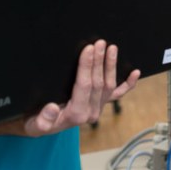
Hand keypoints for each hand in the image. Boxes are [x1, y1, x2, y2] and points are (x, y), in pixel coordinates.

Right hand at [23, 40, 139, 136]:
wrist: (43, 127)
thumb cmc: (37, 122)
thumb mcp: (35, 123)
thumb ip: (43, 120)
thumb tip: (52, 108)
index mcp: (76, 115)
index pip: (85, 85)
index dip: (87, 66)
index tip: (88, 49)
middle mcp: (90, 113)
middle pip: (99, 83)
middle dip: (100, 61)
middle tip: (100, 43)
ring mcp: (97, 108)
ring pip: (109, 85)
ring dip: (111, 66)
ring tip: (111, 48)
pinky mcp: (99, 104)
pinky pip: (117, 95)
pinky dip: (127, 84)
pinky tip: (135, 73)